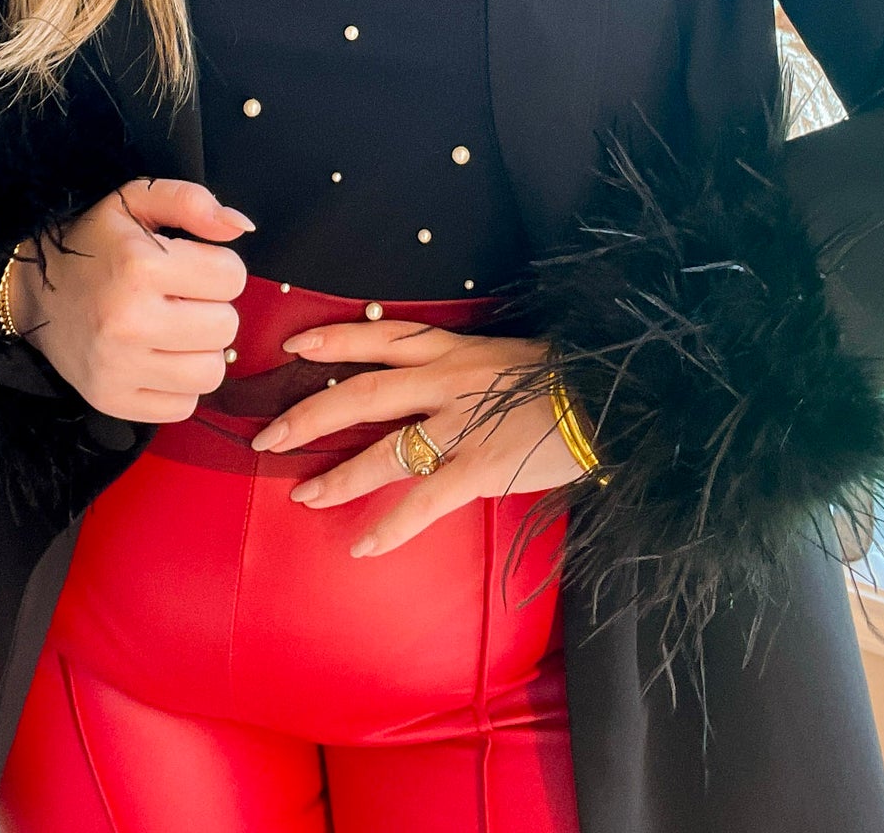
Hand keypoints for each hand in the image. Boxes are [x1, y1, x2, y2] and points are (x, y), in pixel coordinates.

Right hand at [8, 178, 251, 422]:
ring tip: (174, 329)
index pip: (232, 277)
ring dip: (201, 350)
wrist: (32, 290)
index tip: (192, 268)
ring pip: (211, 373)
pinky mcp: (110, 400)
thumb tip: (240, 226)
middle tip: (182, 299)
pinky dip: (179, 385)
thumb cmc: (92, 243)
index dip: (219, 268)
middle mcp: (129, 321)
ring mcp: (118, 367)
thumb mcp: (135, 200)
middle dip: (212, 308)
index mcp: (141, 266)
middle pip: (226, 326)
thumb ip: (191, 201)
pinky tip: (158, 358)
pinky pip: (182, 406)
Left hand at [248, 319, 588, 556]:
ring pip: (385, 448)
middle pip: (364, 391)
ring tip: (303, 495)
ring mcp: (463, 424)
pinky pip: (425, 500)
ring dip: (339, 475)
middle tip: (268, 436)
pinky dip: (390, 526)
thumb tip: (433, 383)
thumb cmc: (566, 377)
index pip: (382, 336)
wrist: (615, 396)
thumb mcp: (508, 355)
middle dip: (311, 414)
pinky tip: (362, 546)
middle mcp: (449, 380)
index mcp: (455, 349)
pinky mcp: (482, 467)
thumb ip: (466, 368)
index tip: (295, 347)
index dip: (336, 340)